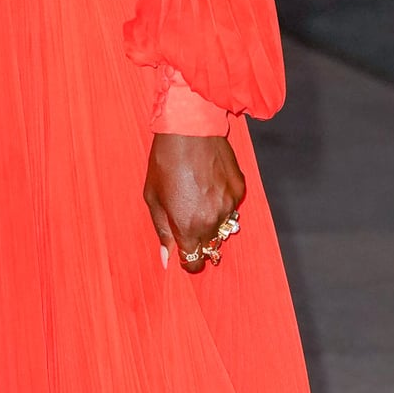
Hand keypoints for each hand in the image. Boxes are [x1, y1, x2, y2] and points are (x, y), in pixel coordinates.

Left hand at [144, 133, 245, 273]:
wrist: (189, 130)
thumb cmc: (165, 162)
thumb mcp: (153, 198)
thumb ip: (162, 230)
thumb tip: (168, 258)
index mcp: (188, 226)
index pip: (194, 262)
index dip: (188, 260)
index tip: (183, 251)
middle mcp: (212, 220)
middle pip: (209, 246)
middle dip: (199, 239)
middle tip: (188, 218)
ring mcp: (229, 205)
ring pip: (222, 227)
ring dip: (212, 221)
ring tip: (199, 197)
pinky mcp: (239, 189)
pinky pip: (232, 207)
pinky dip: (223, 202)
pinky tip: (211, 184)